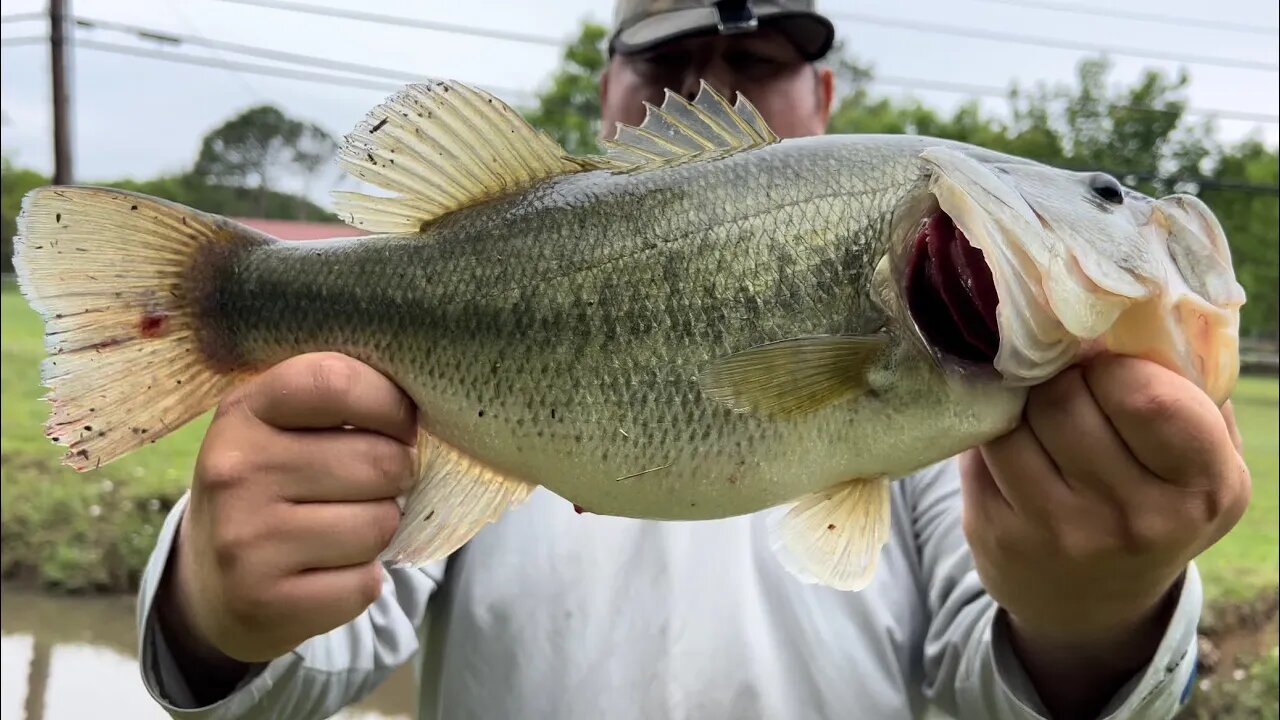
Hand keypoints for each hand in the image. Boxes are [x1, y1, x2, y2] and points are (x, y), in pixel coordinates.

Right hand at [157, 353, 416, 671]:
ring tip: (342, 530)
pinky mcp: (264, 602)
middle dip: (396, 475)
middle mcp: (235, 472)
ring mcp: (244, 541)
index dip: (390, 403)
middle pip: (379, 461)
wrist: (210, 587)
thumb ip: (340, 400)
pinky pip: (365, 583)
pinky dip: (362, 581)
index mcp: (242, 413)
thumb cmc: (271, 488)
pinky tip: (326, 574)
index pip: (336, 382)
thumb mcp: (282, 427)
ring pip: (380, 524)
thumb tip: (427, 401)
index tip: (401, 425)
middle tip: (370, 487)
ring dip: (379, 530)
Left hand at [960, 355, 1249, 715]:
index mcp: (1202, 486)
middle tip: (1061, 375)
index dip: (1113, 363)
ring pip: (1014, 418)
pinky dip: (990, 430)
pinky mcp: (996, 533)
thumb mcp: (1203, 461)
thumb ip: (1189, 391)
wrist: (1095, 604)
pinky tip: (1010, 437)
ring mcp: (1058, 531)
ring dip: (1019, 399)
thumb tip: (1139, 310)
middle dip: (1059, 374)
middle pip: (1065, 398)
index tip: (1105, 362)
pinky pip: (979, 446)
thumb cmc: (1155, 501)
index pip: (1144, 395)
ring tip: (1035, 403)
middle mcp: (1134, 518)